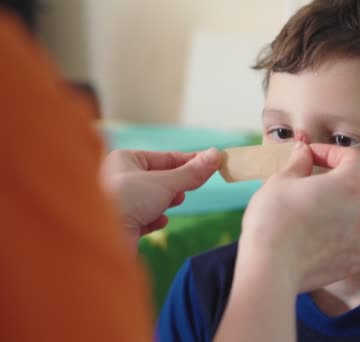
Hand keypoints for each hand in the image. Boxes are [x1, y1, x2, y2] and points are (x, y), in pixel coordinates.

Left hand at [101, 149, 220, 245]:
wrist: (100, 237)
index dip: (190, 161)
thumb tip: (217, 154)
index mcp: (124, 159)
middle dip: (176, 185)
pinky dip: (154, 219)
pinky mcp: (121, 224)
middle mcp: (119, 178)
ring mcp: (119, 202)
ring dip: (165, 202)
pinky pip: (144, 218)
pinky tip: (159, 221)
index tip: (212, 163)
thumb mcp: (166, 182)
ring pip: (153, 198)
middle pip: (159, 178)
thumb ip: (192, 172)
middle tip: (189, 188)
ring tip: (172, 203)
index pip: (165, 157)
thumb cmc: (127, 200)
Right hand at [238, 142, 359, 291]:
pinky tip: (353, 235)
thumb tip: (303, 150)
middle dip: (357, 177)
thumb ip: (299, 162)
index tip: (312, 158)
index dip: (331, 152)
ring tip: (357, 208)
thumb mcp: (281, 182)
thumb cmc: (272, 220)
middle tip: (332, 182)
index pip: (353, 157)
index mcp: (351, 182)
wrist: (270, 266)